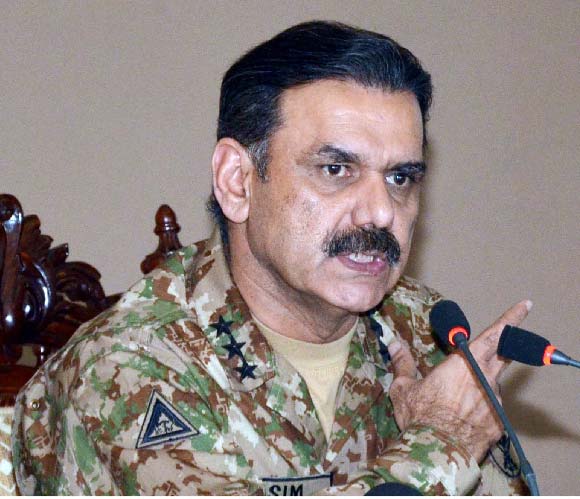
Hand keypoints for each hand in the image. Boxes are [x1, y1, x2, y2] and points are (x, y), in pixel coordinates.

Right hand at [388, 300, 531, 461]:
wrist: (436, 455)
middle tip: (501, 340)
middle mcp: (486, 379)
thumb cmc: (420, 417)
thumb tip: (393, 344)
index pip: (494, 335)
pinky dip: (480, 409)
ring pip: (492, 385)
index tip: (525, 305)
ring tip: (454, 403)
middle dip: (505, 344)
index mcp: (464, 364)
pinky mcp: (498, 424)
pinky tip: (461, 419)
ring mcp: (495, 403)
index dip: (511, 318)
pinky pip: (491, 409)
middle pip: (503, 355)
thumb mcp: (404, 388)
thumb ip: (402, 363)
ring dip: (479, 385)